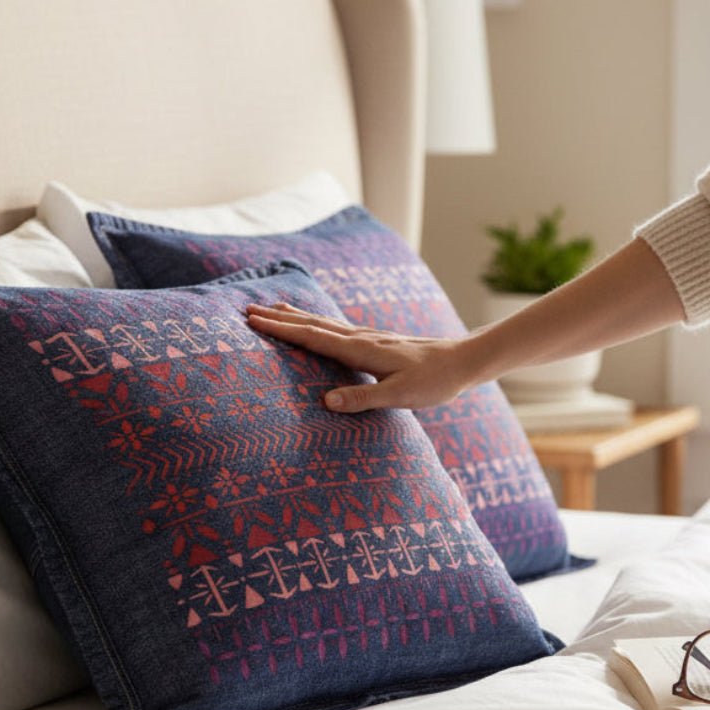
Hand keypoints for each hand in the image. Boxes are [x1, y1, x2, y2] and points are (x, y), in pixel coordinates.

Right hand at [245, 303, 475, 412]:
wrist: (461, 362)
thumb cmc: (433, 382)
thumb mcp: (399, 396)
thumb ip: (363, 399)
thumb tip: (325, 401)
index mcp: (360, 350)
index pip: (312, 337)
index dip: (281, 329)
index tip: (253, 320)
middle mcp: (360, 338)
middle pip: (312, 324)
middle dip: (280, 318)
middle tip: (248, 309)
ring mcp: (368, 338)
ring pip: (323, 323)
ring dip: (296, 316)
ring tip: (274, 307)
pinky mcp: (375, 343)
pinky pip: (336, 329)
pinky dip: (317, 323)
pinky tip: (317, 325)